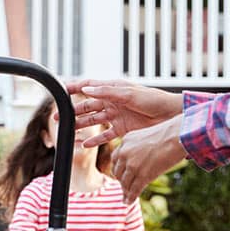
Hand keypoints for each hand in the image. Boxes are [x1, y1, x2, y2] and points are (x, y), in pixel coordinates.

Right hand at [62, 79, 182, 147]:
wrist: (171, 116)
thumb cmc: (154, 100)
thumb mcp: (130, 94)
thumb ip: (107, 92)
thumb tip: (86, 89)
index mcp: (113, 89)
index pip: (89, 86)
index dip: (74, 88)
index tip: (60, 90)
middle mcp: (112, 102)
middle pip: (87, 106)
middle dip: (72, 111)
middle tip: (58, 117)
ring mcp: (117, 116)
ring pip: (93, 121)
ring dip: (81, 125)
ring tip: (68, 131)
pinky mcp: (123, 129)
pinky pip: (105, 135)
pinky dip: (95, 140)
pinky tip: (85, 144)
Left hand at [112, 116, 187, 199]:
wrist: (176, 136)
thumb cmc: (167, 134)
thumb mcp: (145, 136)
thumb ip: (138, 146)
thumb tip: (141, 157)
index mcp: (125, 141)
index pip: (116, 158)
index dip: (118, 168)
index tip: (121, 174)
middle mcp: (125, 153)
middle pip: (118, 172)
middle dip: (121, 180)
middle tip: (124, 186)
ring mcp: (132, 165)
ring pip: (125, 182)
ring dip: (125, 191)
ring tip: (126, 197)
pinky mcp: (142, 175)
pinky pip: (133, 189)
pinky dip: (130, 197)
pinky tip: (128, 202)